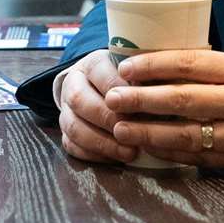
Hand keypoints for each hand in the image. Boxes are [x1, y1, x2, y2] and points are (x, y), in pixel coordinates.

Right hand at [55, 50, 137, 164]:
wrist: (104, 88)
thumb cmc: (129, 80)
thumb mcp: (138, 71)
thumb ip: (146, 78)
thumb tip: (158, 95)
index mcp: (91, 64)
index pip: (100, 72)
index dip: (119, 89)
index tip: (140, 103)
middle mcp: (73, 83)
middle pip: (79, 99)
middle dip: (107, 118)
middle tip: (132, 131)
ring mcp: (66, 109)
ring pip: (73, 126)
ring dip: (101, 142)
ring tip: (128, 152)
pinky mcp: (65, 132)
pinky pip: (71, 146)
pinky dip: (93, 154)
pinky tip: (115, 158)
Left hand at [103, 50, 223, 174]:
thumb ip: (221, 69)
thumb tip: (170, 67)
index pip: (192, 63)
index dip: (154, 65)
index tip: (126, 67)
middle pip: (182, 100)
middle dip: (141, 100)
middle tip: (112, 99)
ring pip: (186, 135)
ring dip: (149, 133)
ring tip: (121, 129)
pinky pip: (199, 158)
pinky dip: (172, 153)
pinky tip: (150, 149)